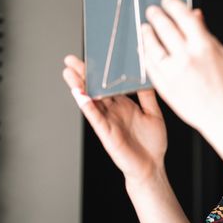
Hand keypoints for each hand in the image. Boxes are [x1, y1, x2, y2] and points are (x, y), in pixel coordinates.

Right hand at [62, 55, 167, 183]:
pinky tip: (79, 95)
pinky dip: (87, 106)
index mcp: (125, 105)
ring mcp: (108, 121)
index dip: (102, 72)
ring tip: (69, 73)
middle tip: (70, 59)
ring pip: (91, 101)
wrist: (152, 166)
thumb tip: (145, 75)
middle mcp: (114, 111)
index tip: (95, 55)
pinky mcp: (106, 133)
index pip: (110, 84)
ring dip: (79, 87)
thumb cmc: (153, 143)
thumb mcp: (154, 113)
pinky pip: (95, 117)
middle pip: (96, 89)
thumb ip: (147, 96)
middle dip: (83, 74)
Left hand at [141, 0, 222, 132]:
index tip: (168, 1)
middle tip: (152, 11)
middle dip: (157, 16)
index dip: (174, 6)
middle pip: (166, 28)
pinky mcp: (164, 86)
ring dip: (147, 34)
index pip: (184, 17)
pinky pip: (149, 66)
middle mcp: (187, 58)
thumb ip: (206, 34)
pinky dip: (145, 54)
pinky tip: (144, 49)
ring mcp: (173, 73)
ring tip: (145, 28)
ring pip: (153, 46)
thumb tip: (195, 15)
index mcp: (204, 47)